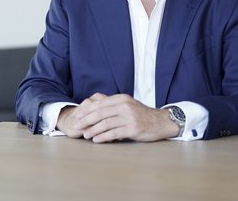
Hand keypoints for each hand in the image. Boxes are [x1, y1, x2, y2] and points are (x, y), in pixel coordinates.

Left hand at [57, 93, 179, 142]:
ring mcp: (129, 117)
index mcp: (121, 98)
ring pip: (106, 124)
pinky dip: (103, 137)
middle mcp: (124, 106)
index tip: (77, 116)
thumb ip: (112, 105)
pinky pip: (114, 133)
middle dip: (86, 120)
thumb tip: (92, 108)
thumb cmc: (140, 114)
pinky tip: (97, 140)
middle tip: (77, 126)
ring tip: (85, 135)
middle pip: (100, 113)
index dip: (87, 110)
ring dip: (93, 130)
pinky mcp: (133, 129)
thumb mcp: (127, 104)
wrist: (160, 122)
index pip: (100, 103)